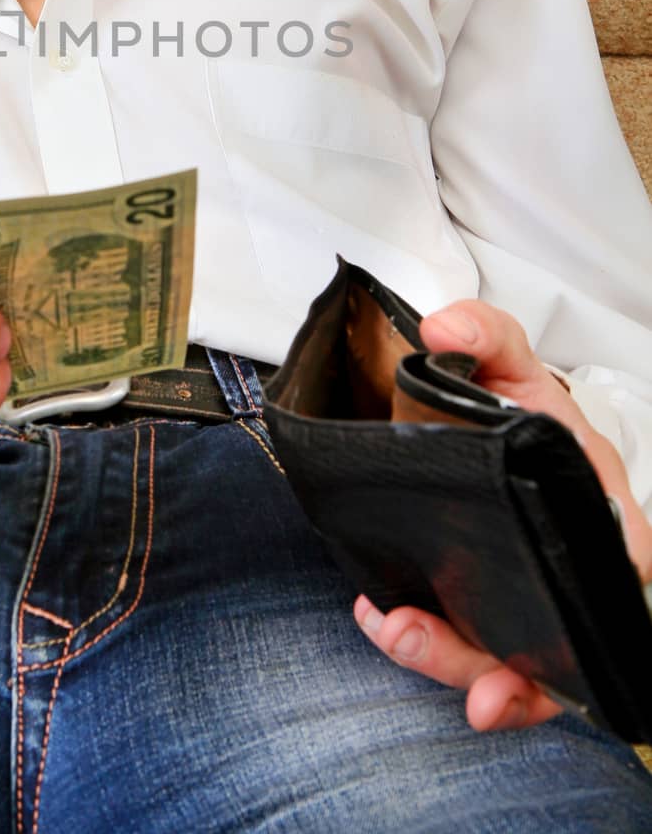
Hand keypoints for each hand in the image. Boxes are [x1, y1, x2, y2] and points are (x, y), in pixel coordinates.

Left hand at [352, 296, 651, 730]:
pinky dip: (428, 646)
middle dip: (518, 677)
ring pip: (510, 663)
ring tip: (400, 632)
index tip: (569, 635)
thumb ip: (485, 333)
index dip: (610, 613)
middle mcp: (567, 561)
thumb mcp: (507, 360)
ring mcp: (521, 592)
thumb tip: (445, 329)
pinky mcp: (475, 604)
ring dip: (456, 662)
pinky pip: (464, 649)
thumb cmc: (511, 403)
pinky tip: (380, 615)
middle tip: (467, 675)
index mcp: (597, 506)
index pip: (626, 572)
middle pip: (561, 641)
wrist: (466, 415)